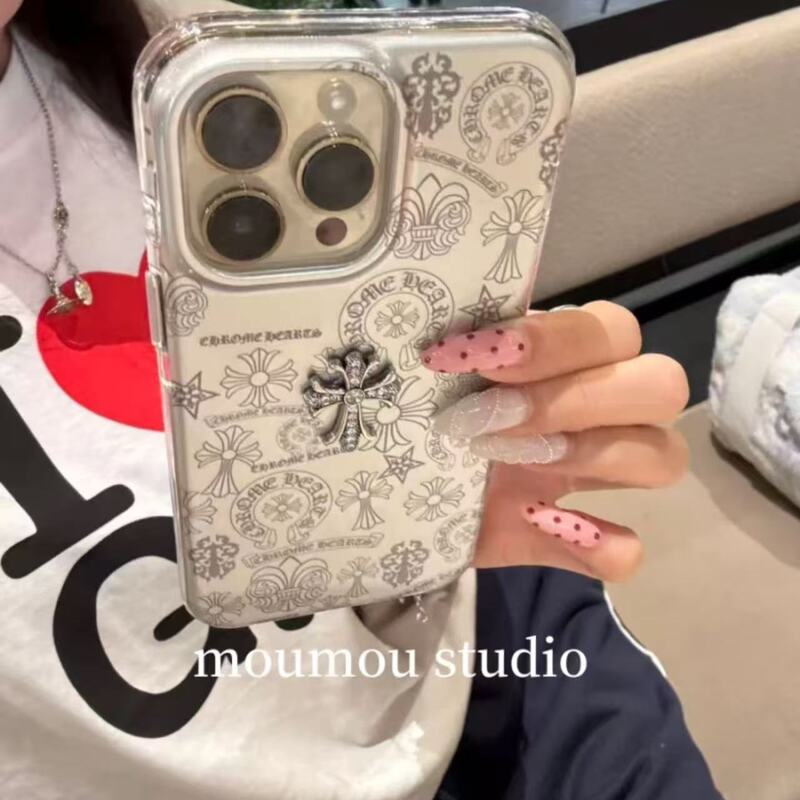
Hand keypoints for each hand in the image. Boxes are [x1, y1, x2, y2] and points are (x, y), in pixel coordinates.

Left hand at [420, 302, 689, 581]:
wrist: (385, 488)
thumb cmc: (414, 412)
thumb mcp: (437, 372)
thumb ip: (460, 348)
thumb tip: (462, 341)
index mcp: (564, 357)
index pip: (612, 331)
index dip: (555, 342)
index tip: (477, 356)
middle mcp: (595, 411)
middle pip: (662, 384)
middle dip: (577, 397)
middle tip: (492, 415)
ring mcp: (591, 478)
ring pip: (664, 456)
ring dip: (593, 454)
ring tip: (504, 460)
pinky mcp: (571, 542)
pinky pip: (626, 551)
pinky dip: (597, 545)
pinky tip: (538, 522)